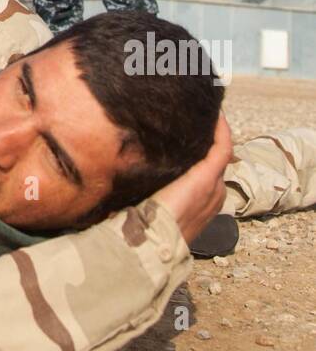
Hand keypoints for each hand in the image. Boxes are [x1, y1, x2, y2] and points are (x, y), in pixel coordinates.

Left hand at [153, 113, 233, 246]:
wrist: (154, 240)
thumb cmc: (147, 224)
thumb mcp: (152, 201)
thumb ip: (152, 186)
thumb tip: (128, 169)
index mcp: (203, 199)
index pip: (208, 167)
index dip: (203, 147)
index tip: (193, 127)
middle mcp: (214, 192)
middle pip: (216, 157)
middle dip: (209, 135)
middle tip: (199, 112)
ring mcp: (215, 186)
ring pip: (221, 151)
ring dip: (216, 130)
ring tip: (206, 109)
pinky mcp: (209, 177)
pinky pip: (222, 147)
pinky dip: (221, 130)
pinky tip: (215, 114)